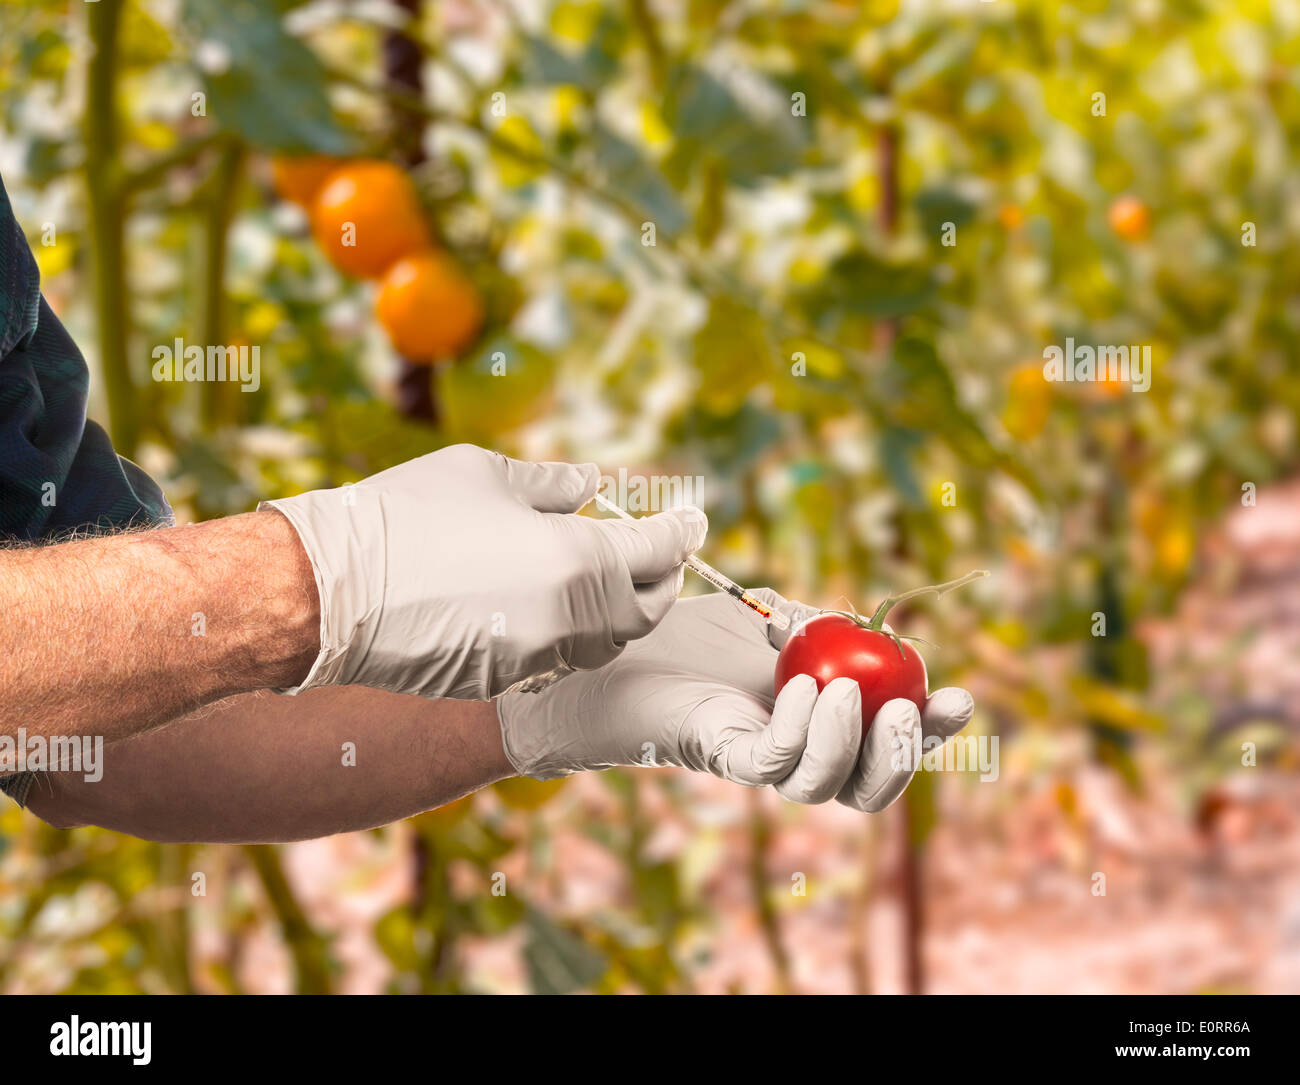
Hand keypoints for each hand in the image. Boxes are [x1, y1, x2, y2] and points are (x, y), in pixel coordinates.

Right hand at [262, 444, 705, 699]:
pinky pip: (559, 658)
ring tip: (606, 578)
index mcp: (578, 558)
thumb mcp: (486, 475)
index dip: (681, 530)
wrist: (332, 591)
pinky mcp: (504, 680)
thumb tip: (593, 486)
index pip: (657, 548)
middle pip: (644, 608)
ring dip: (616, 610)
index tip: (692, 518)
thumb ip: (553, 485)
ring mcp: (538, 657)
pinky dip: (570, 632)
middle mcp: (571, 618)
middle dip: (659, 579)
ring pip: (605, 640)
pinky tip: (548, 606)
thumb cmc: (407, 515)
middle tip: (657, 553)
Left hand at [497, 589, 973, 809]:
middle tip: (911, 710)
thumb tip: (861, 626)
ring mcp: (754, 756)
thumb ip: (814, 626)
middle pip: (867, 785)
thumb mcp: (763, 619)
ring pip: (825, 786)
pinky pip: (771, 764)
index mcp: (812, 719)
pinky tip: (801, 692)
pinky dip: (798, 734)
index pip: (884, 741)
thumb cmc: (681, 633)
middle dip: (904, 756)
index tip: (961, 697)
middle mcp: (789, 749)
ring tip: (845, 696)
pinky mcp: (716, 751)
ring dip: (849, 743)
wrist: (609, 644)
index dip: (931, 732)